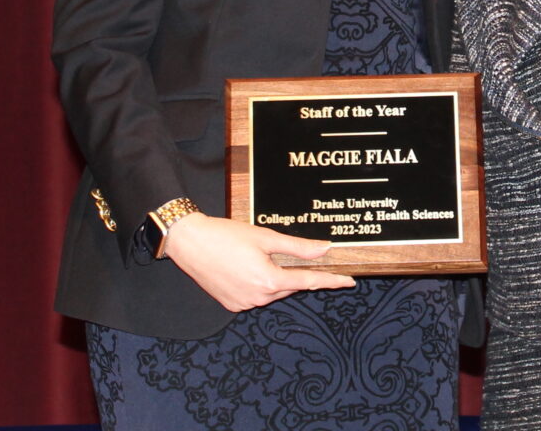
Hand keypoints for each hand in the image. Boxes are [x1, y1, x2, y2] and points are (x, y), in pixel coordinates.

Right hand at [163, 213, 354, 309]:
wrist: (190, 243)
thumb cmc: (227, 235)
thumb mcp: (266, 237)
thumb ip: (298, 247)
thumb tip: (325, 249)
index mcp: (269, 280)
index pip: (309, 281)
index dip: (331, 280)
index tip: (349, 281)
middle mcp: (258, 298)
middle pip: (289, 285)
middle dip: (296, 272)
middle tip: (299, 256)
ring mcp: (244, 304)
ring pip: (273, 291)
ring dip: (276, 277)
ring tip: (260, 255)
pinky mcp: (232, 305)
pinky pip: (256, 295)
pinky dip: (260, 283)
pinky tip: (249, 266)